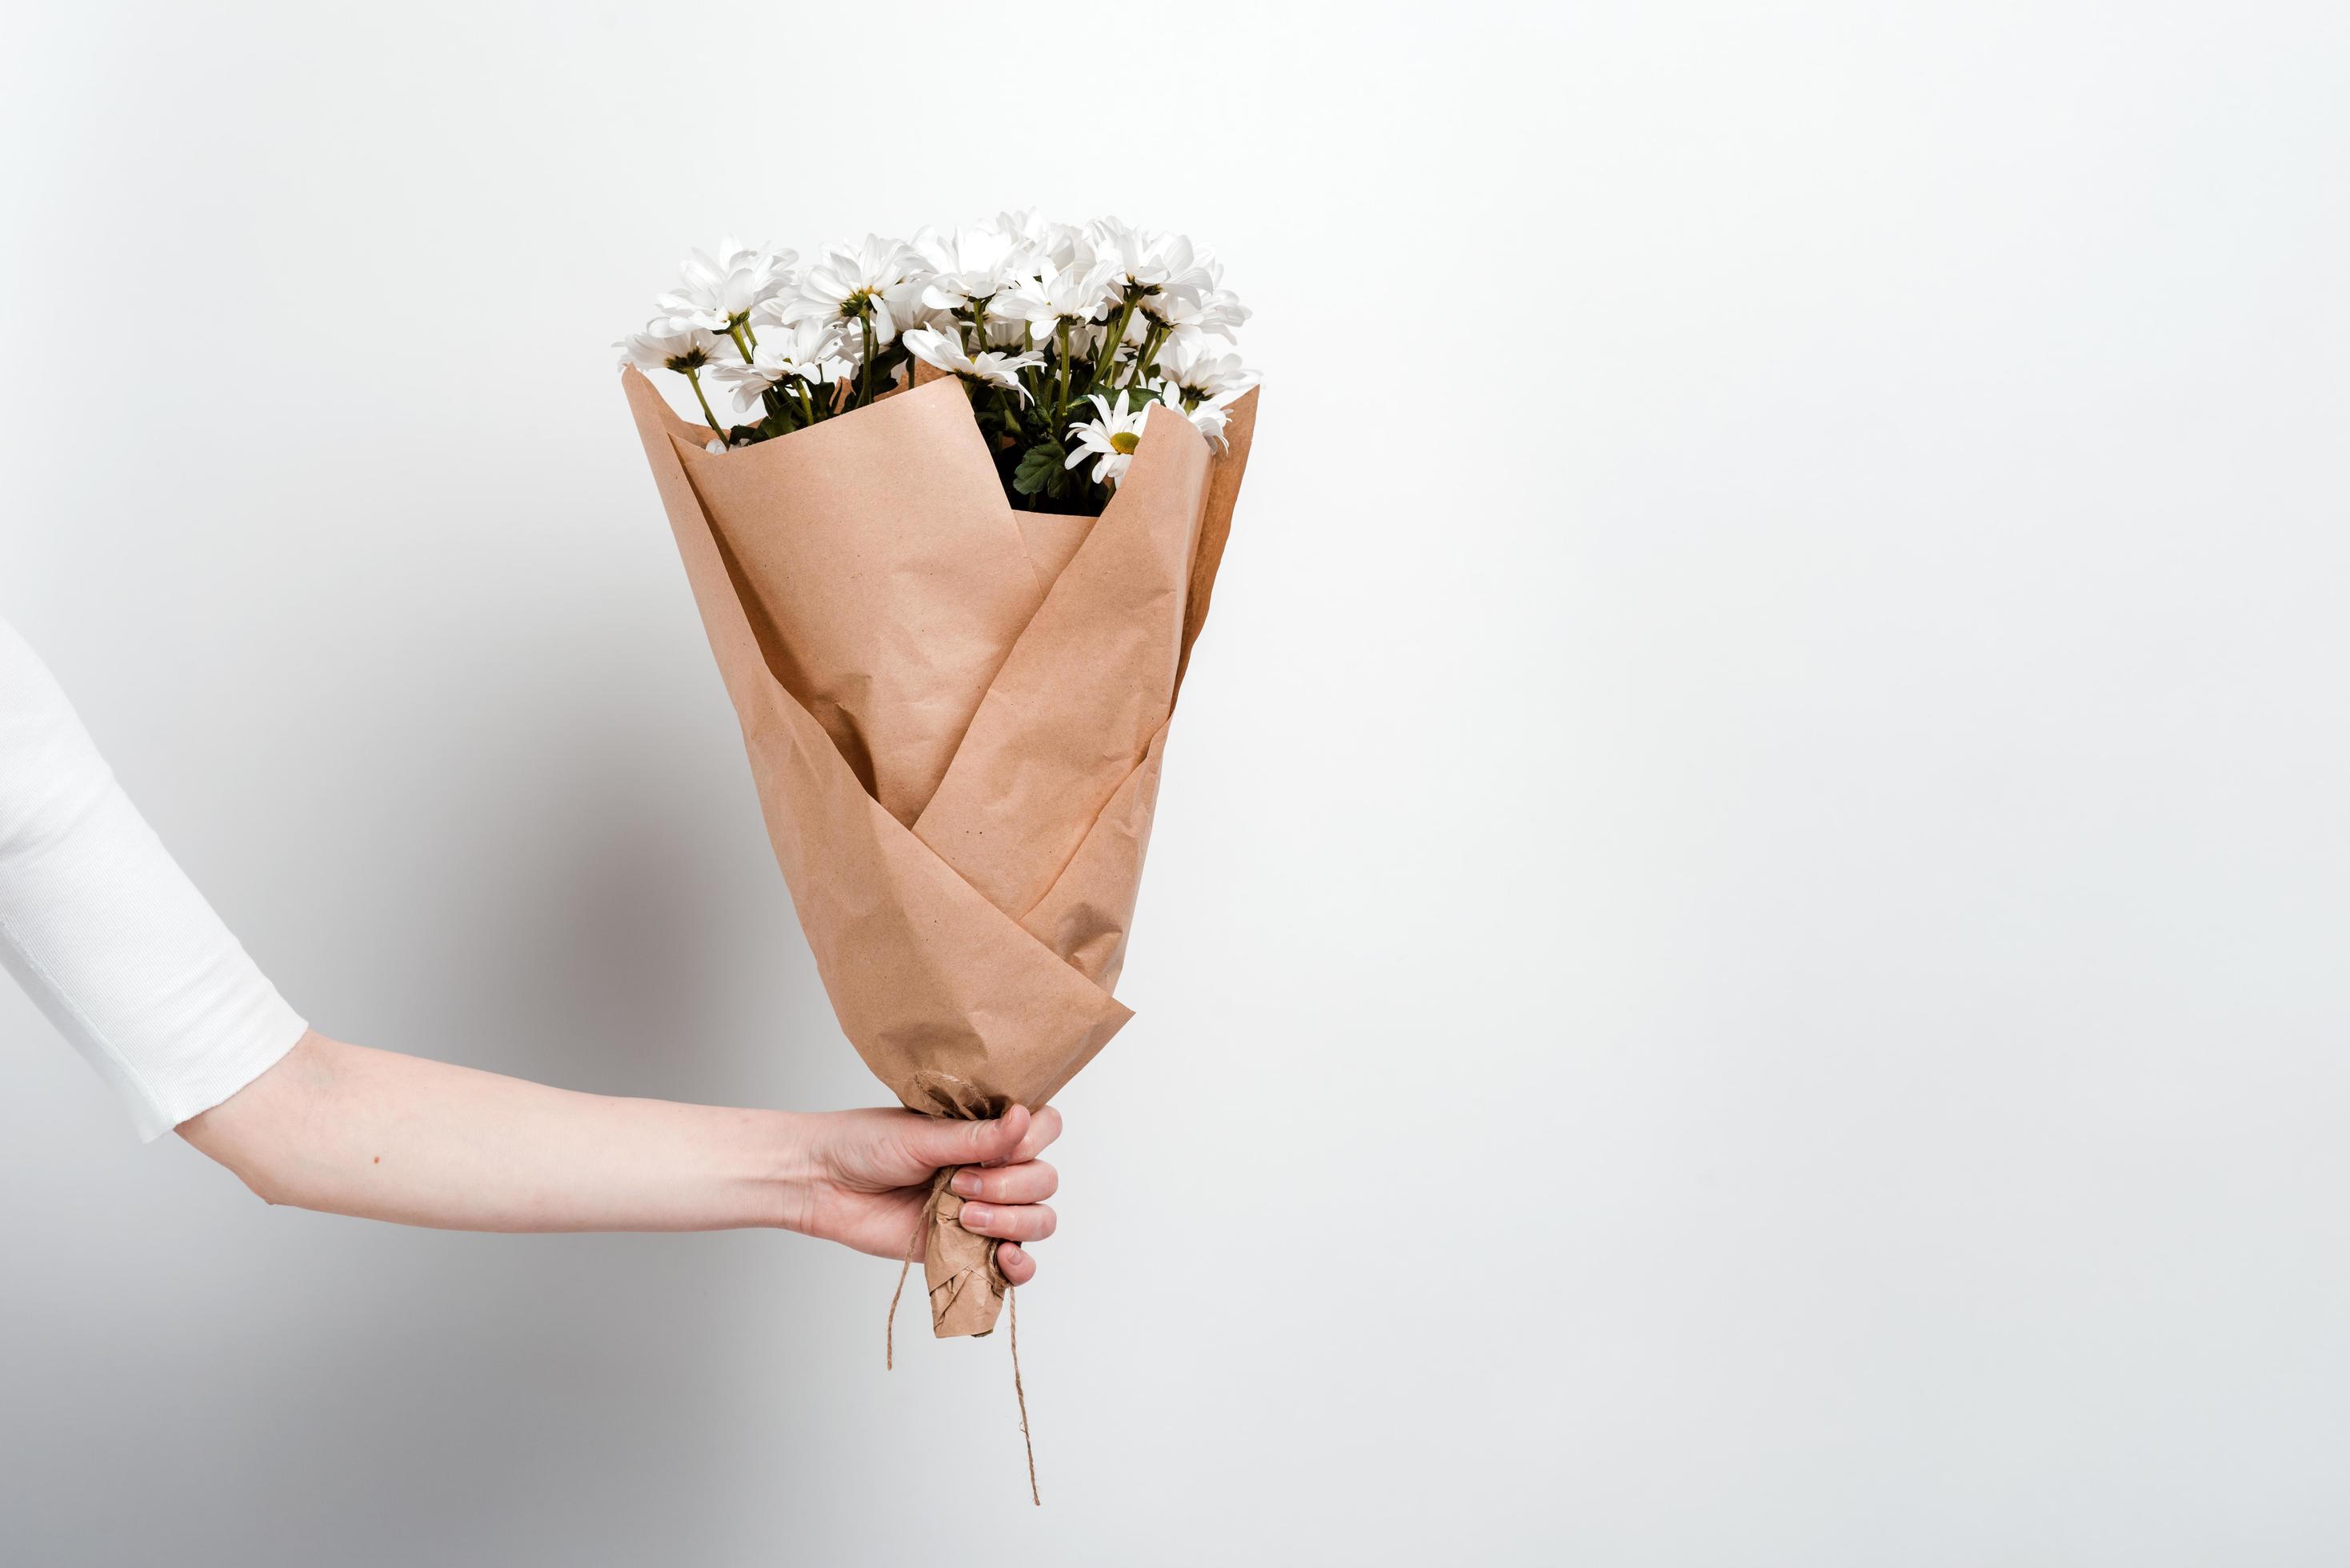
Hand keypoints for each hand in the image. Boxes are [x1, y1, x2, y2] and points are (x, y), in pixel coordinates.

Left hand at [783, 1104, 1061, 1284]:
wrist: (823, 1184)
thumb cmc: (864, 1145)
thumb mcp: (921, 1135)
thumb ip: (976, 1137)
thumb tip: (1024, 1117)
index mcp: (987, 1130)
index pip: (1045, 1128)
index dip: (1033, 1140)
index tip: (998, 1146)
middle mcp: (993, 1168)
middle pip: (1045, 1180)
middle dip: (1012, 1185)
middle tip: (960, 1182)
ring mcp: (984, 1210)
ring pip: (1038, 1221)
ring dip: (1012, 1220)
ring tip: (966, 1217)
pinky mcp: (967, 1250)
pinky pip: (1015, 1265)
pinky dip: (1020, 1266)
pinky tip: (1003, 1258)